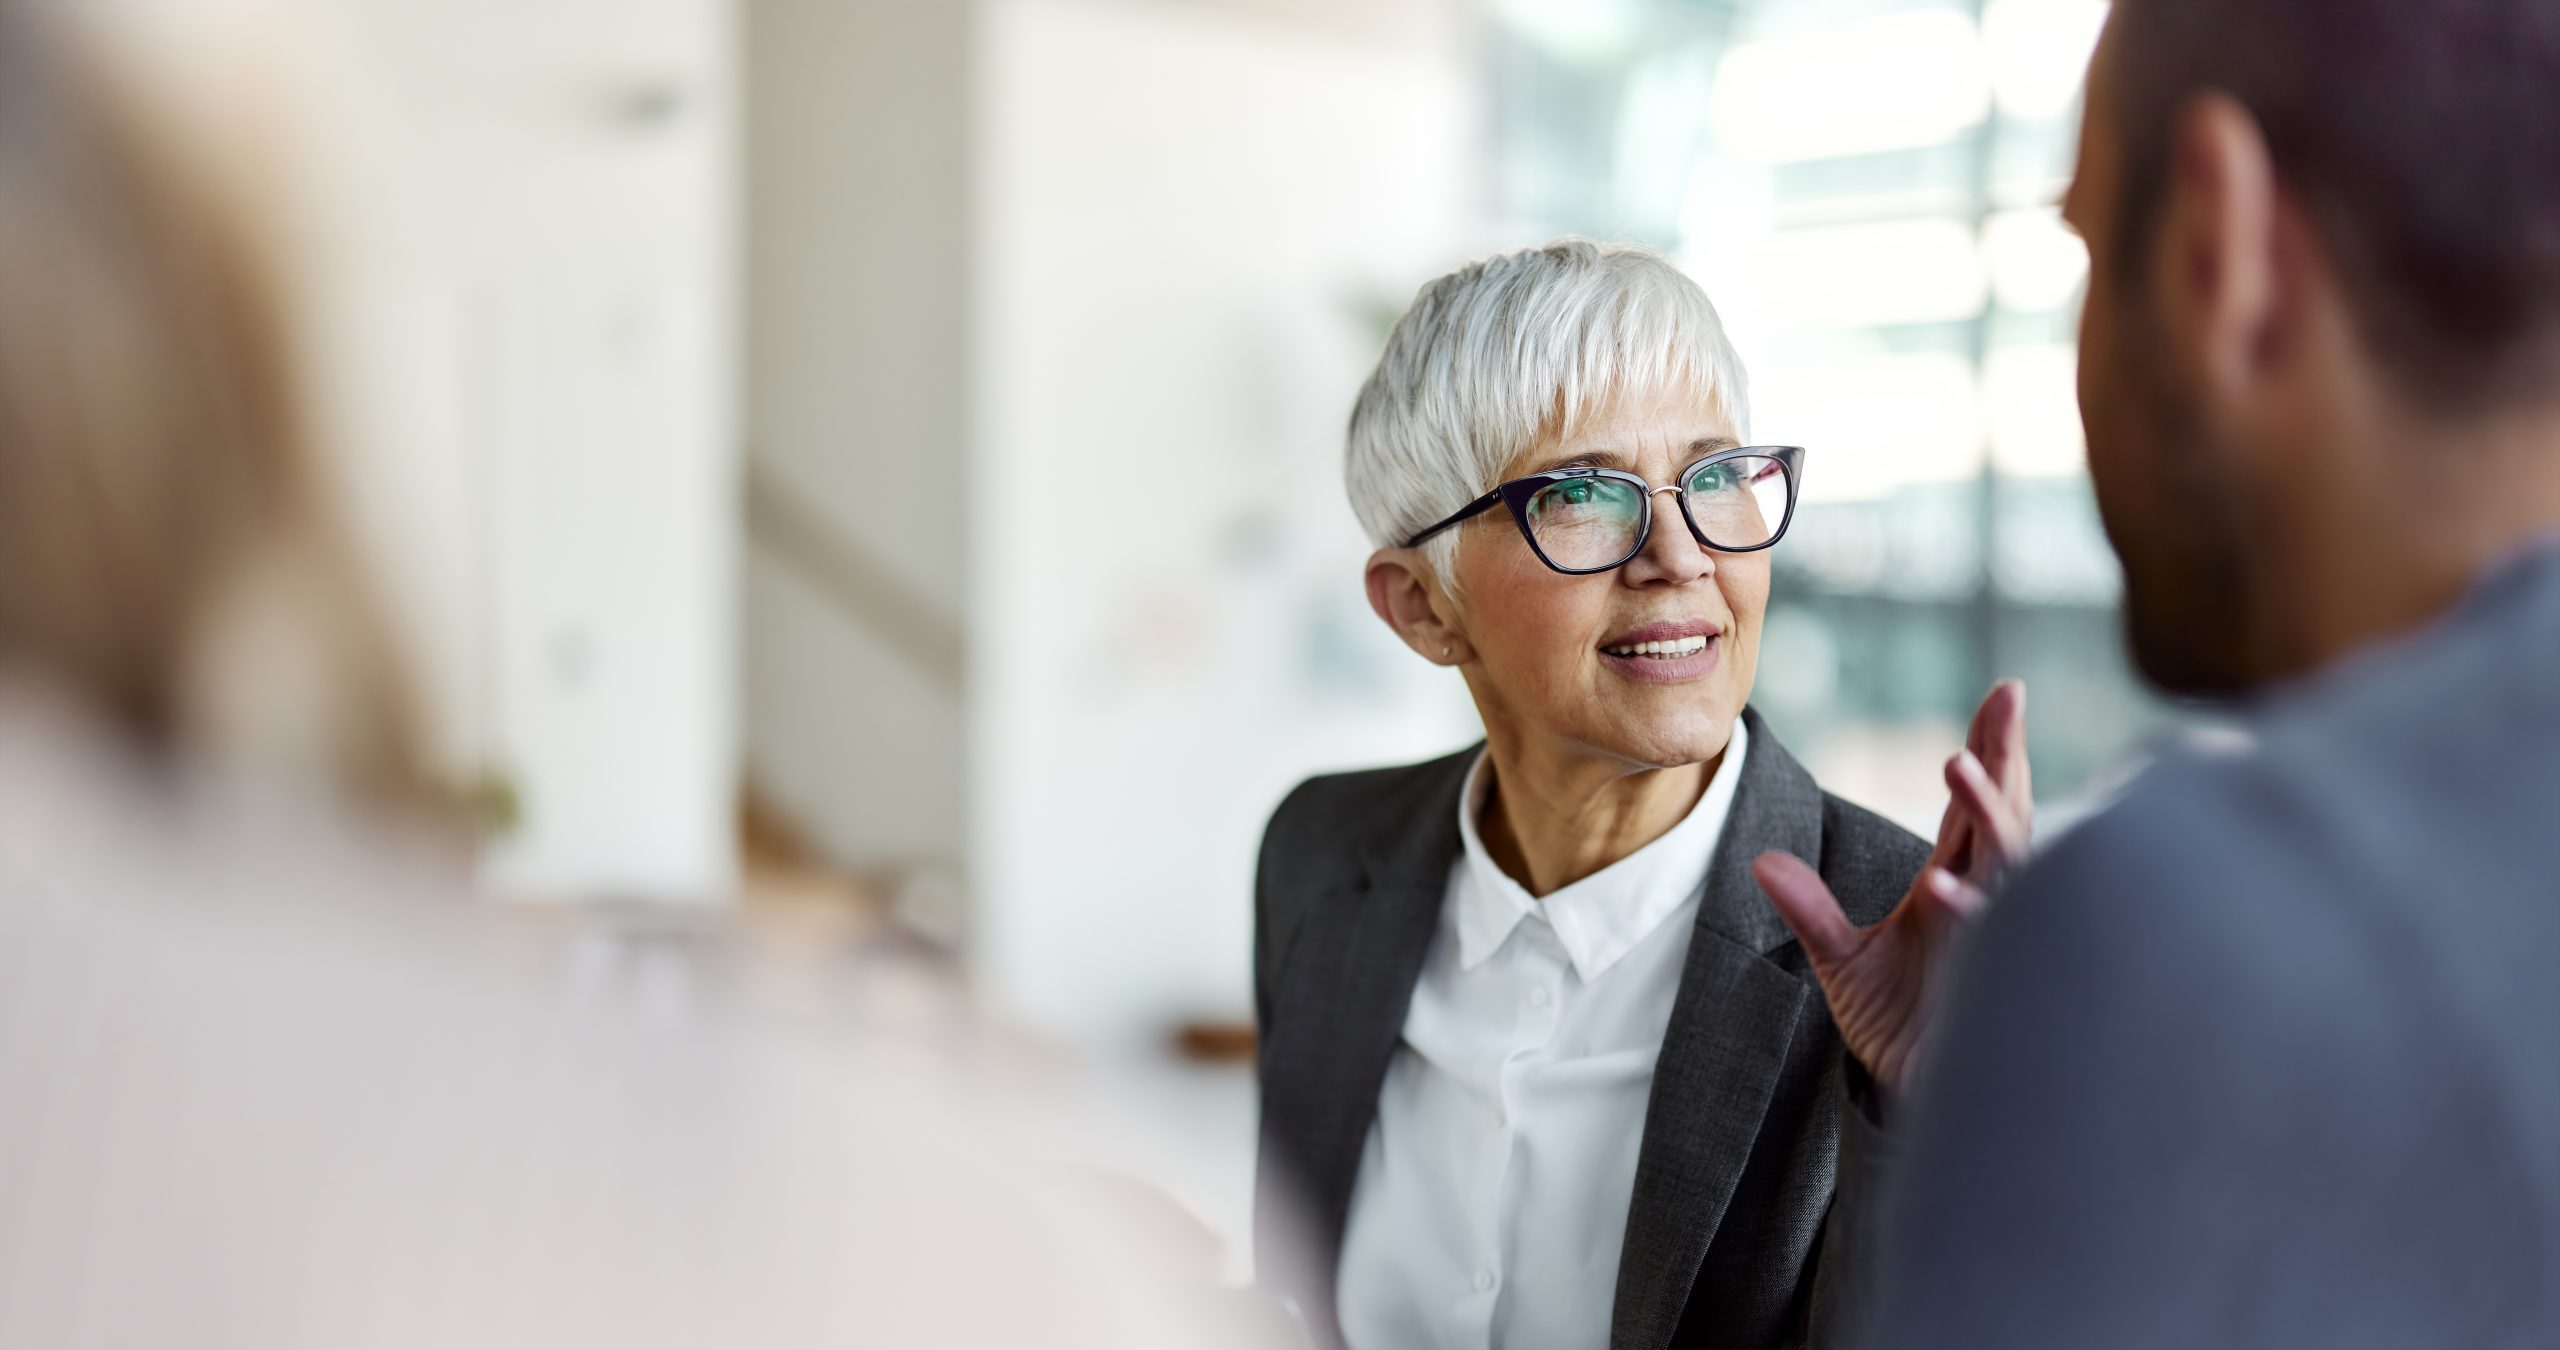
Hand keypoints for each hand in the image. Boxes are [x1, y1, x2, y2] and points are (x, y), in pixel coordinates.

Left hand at [1752, 680, 2032, 1095]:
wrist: (1920, 1100)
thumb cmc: (1900, 1025)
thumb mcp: (1840, 960)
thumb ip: (1808, 909)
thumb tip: (1760, 859)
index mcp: (1955, 878)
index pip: (1975, 803)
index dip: (1990, 748)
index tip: (2003, 693)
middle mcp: (1981, 898)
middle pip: (2003, 813)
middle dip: (2005, 757)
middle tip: (2006, 699)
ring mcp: (1989, 938)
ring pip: (2004, 865)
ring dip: (1985, 817)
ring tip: (1958, 767)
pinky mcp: (1985, 985)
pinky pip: (1985, 941)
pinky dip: (1968, 911)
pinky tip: (1943, 885)